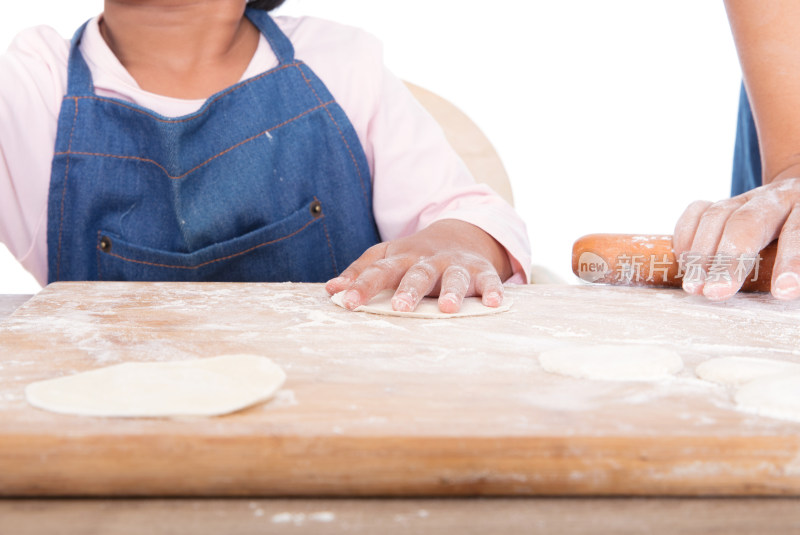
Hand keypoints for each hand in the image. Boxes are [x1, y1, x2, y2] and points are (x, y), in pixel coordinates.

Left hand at [325, 219, 512, 312]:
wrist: (460, 234)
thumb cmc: (416, 256)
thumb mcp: (387, 256)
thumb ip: (361, 272)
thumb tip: (331, 289)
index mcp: (402, 258)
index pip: (379, 272)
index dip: (362, 286)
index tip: (346, 303)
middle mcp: (428, 260)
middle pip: (417, 274)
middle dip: (409, 290)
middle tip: (401, 308)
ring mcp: (455, 264)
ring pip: (453, 277)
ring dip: (451, 291)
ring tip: (447, 309)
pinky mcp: (480, 270)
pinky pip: (488, 279)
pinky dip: (492, 290)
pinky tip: (494, 303)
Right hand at [673, 177, 799, 300]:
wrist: (794, 207)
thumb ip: (799, 263)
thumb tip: (792, 287)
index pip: (797, 230)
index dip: (790, 260)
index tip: (783, 291)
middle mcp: (774, 198)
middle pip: (748, 221)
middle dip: (730, 260)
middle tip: (716, 292)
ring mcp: (744, 199)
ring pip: (716, 216)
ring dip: (701, 255)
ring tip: (694, 287)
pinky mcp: (720, 202)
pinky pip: (696, 211)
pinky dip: (686, 236)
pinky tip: (685, 263)